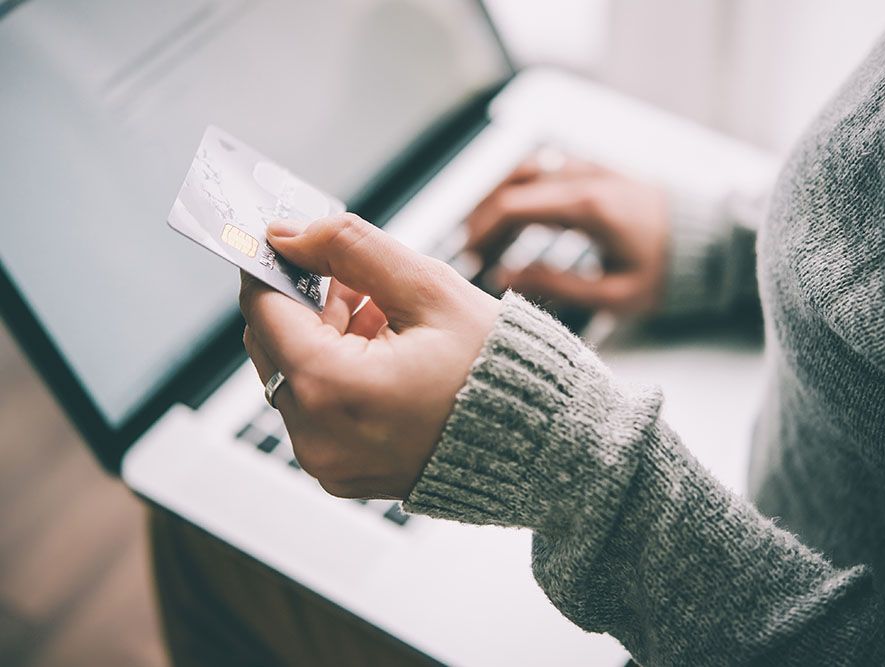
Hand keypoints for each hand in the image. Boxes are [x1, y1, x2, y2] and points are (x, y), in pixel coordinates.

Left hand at [239, 213, 500, 499]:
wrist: (539, 443)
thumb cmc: (498, 371)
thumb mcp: (428, 289)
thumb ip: (351, 248)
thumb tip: (290, 234)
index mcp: (332, 390)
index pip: (263, 309)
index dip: (273, 265)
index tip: (289, 241)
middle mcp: (316, 437)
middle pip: (272, 343)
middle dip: (307, 302)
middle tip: (357, 280)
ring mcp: (327, 463)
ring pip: (294, 374)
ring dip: (325, 337)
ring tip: (387, 322)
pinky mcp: (341, 472)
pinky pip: (316, 410)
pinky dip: (337, 374)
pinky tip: (387, 356)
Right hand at [466, 155, 668, 313]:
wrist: (711, 243)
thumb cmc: (667, 273)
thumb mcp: (615, 294)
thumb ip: (556, 285)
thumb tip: (504, 276)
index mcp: (587, 207)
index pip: (513, 207)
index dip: (482, 232)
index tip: (469, 259)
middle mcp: (585, 178)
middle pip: (511, 183)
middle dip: (482, 216)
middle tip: (469, 251)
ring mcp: (590, 168)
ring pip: (526, 169)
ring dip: (498, 198)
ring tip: (485, 234)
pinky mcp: (597, 170)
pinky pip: (546, 168)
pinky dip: (521, 188)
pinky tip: (516, 217)